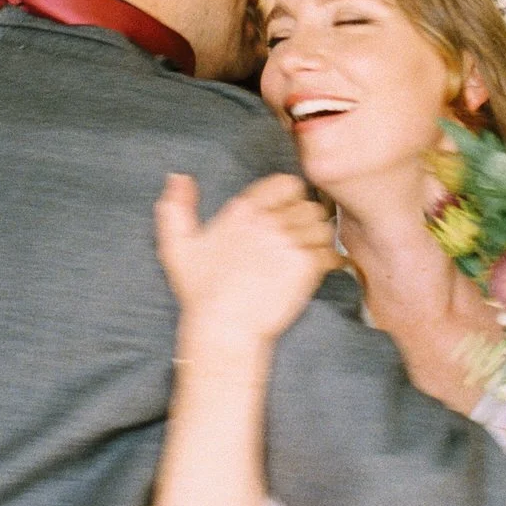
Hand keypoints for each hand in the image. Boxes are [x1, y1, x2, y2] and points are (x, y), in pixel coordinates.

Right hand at [155, 173, 340, 349]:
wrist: (223, 329)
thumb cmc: (200, 292)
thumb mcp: (176, 246)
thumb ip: (175, 207)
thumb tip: (178, 177)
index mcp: (243, 210)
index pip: (287, 183)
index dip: (292, 197)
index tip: (285, 215)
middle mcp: (268, 221)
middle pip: (309, 205)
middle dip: (307, 220)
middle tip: (299, 239)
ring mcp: (288, 243)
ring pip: (322, 227)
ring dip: (319, 240)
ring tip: (308, 254)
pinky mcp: (305, 266)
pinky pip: (330, 252)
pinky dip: (328, 262)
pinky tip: (316, 271)